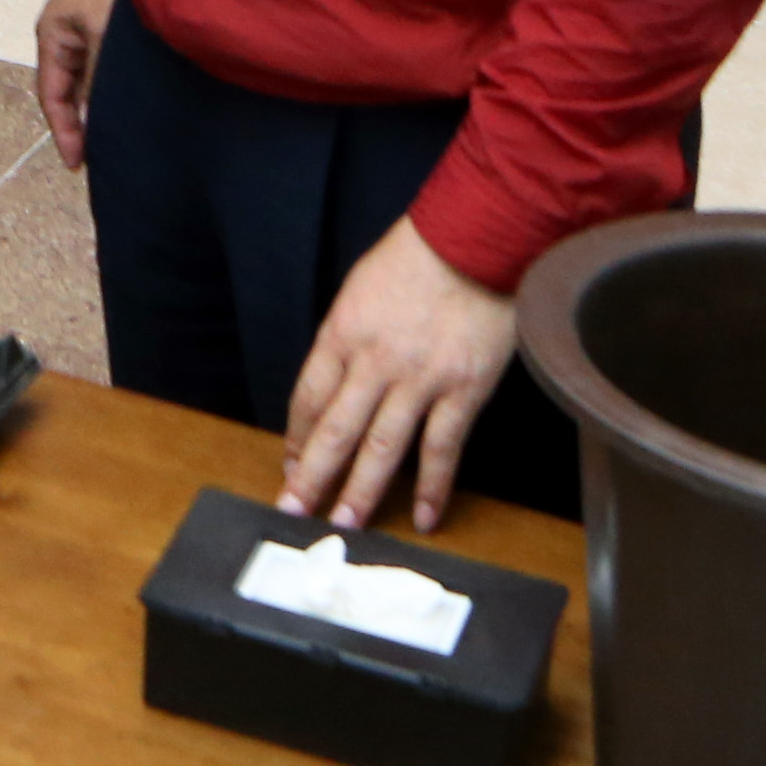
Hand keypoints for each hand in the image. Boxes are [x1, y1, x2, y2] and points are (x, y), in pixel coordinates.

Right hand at [35, 0, 121, 169]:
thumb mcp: (102, 33)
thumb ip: (99, 77)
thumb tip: (97, 119)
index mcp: (52, 38)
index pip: (52, 96)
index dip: (64, 131)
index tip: (77, 163)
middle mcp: (66, 39)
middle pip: (69, 93)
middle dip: (81, 125)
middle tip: (100, 159)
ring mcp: (86, 33)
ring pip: (89, 82)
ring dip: (99, 107)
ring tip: (118, 138)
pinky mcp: (108, 29)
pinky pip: (105, 69)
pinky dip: (112, 90)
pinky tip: (129, 105)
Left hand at [280, 215, 520, 534]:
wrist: (475, 241)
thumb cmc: (416, 258)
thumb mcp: (361, 291)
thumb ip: (349, 338)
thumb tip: (339, 380)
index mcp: (342, 334)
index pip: (308, 397)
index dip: (297, 436)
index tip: (290, 464)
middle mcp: (373, 363)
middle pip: (335, 430)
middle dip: (312, 475)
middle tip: (294, 510)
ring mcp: (419, 381)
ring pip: (382, 447)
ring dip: (361, 490)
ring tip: (345, 524)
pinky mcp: (463, 392)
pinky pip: (442, 449)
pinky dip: (432, 487)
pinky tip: (424, 517)